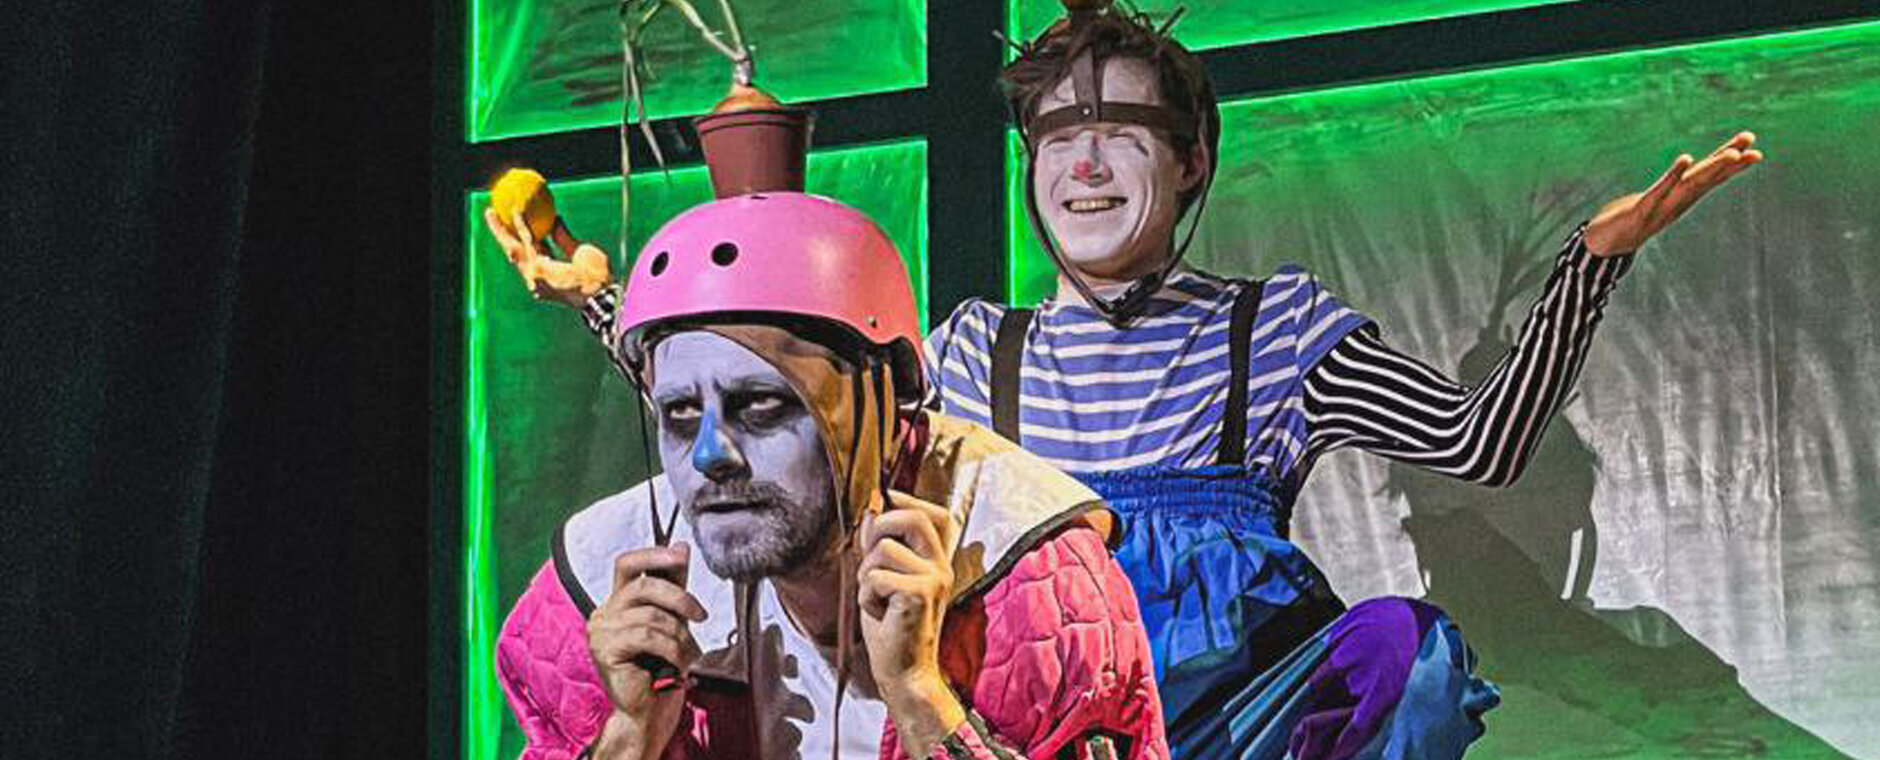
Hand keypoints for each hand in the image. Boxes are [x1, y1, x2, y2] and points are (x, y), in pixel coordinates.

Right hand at [481, 207, 612, 307]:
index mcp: (546, 275)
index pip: (528, 253)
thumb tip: (556, 218)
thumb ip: (563, 237)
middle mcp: (536, 277)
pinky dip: (523, 227)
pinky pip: (528, 243)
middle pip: (512, 252)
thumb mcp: (578, 251)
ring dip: (502, 228)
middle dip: (500, 234)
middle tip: (492, 216)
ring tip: (493, 212)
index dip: (520, 238)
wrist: (601, 290)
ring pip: (513, 247)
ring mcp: (534, 276)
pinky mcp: (537, 271)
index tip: (515, 223)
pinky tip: (518, 213)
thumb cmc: (596, 275)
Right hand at [586, 543, 706, 758]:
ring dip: (679, 635)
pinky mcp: (605, 650)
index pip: (628, 563)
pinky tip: (676, 665)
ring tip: (686, 654)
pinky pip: (648, 637)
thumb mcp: (672, 620)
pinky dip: (671, 649)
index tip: (681, 555)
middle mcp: (604, 613)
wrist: (650, 712)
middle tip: (701, 614)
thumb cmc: (661, 670)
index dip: (654, 555)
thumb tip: (681, 547)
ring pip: (651, 616)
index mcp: (617, 603)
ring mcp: (601, 632)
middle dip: (679, 597)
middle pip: (643, 586)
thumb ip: (673, 586)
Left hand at [857, 490, 967, 755]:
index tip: (885, 497)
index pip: (938, 516)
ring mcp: (934, 579)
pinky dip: (866, 596)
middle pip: (912, 519)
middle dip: (879, 529)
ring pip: (883, 550)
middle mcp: (941, 566)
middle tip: (869, 556)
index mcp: (936, 561)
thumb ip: (880, 545)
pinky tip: (879, 613)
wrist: (904, 670)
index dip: (910, 500)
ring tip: (876, 598)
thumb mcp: (883, 579)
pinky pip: (876, 577)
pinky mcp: (920, 593)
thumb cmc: (891, 627)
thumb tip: (871, 509)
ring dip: (866, 574)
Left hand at [1583, 131, 1763, 256]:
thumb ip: (1669, 190)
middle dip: (1730, 164)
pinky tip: (1686, 158)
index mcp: (1681, 198)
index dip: (1731, 164)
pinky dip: (1673, 175)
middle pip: (1706, 179)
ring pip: (1691, 185)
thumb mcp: (1656, 201)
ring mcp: (1661, 207)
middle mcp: (1676, 202)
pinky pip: (1660, 190)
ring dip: (1711, 169)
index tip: (1753, 148)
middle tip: (1754, 149)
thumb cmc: (1631, 219)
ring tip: (1731, 154)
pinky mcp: (1641, 209)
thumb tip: (1686, 174)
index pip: (1710, 177)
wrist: (1603, 245)